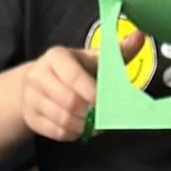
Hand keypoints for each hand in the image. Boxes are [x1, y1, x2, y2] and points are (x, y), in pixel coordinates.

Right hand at [20, 29, 142, 140]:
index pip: (74, 77)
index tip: (105, 102)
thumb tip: (140, 36)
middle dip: (89, 113)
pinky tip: (79, 128)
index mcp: (56, 57)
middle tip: (101, 116)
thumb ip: (118, 51)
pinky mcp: (30, 117)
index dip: (93, 93)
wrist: (37, 83)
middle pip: (69, 102)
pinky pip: (55, 132)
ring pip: (63, 120)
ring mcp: (31, 97)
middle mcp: (39, 75)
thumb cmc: (73, 70)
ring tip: (92, 123)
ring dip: (83, 126)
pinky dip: (72, 134)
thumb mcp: (92, 58)